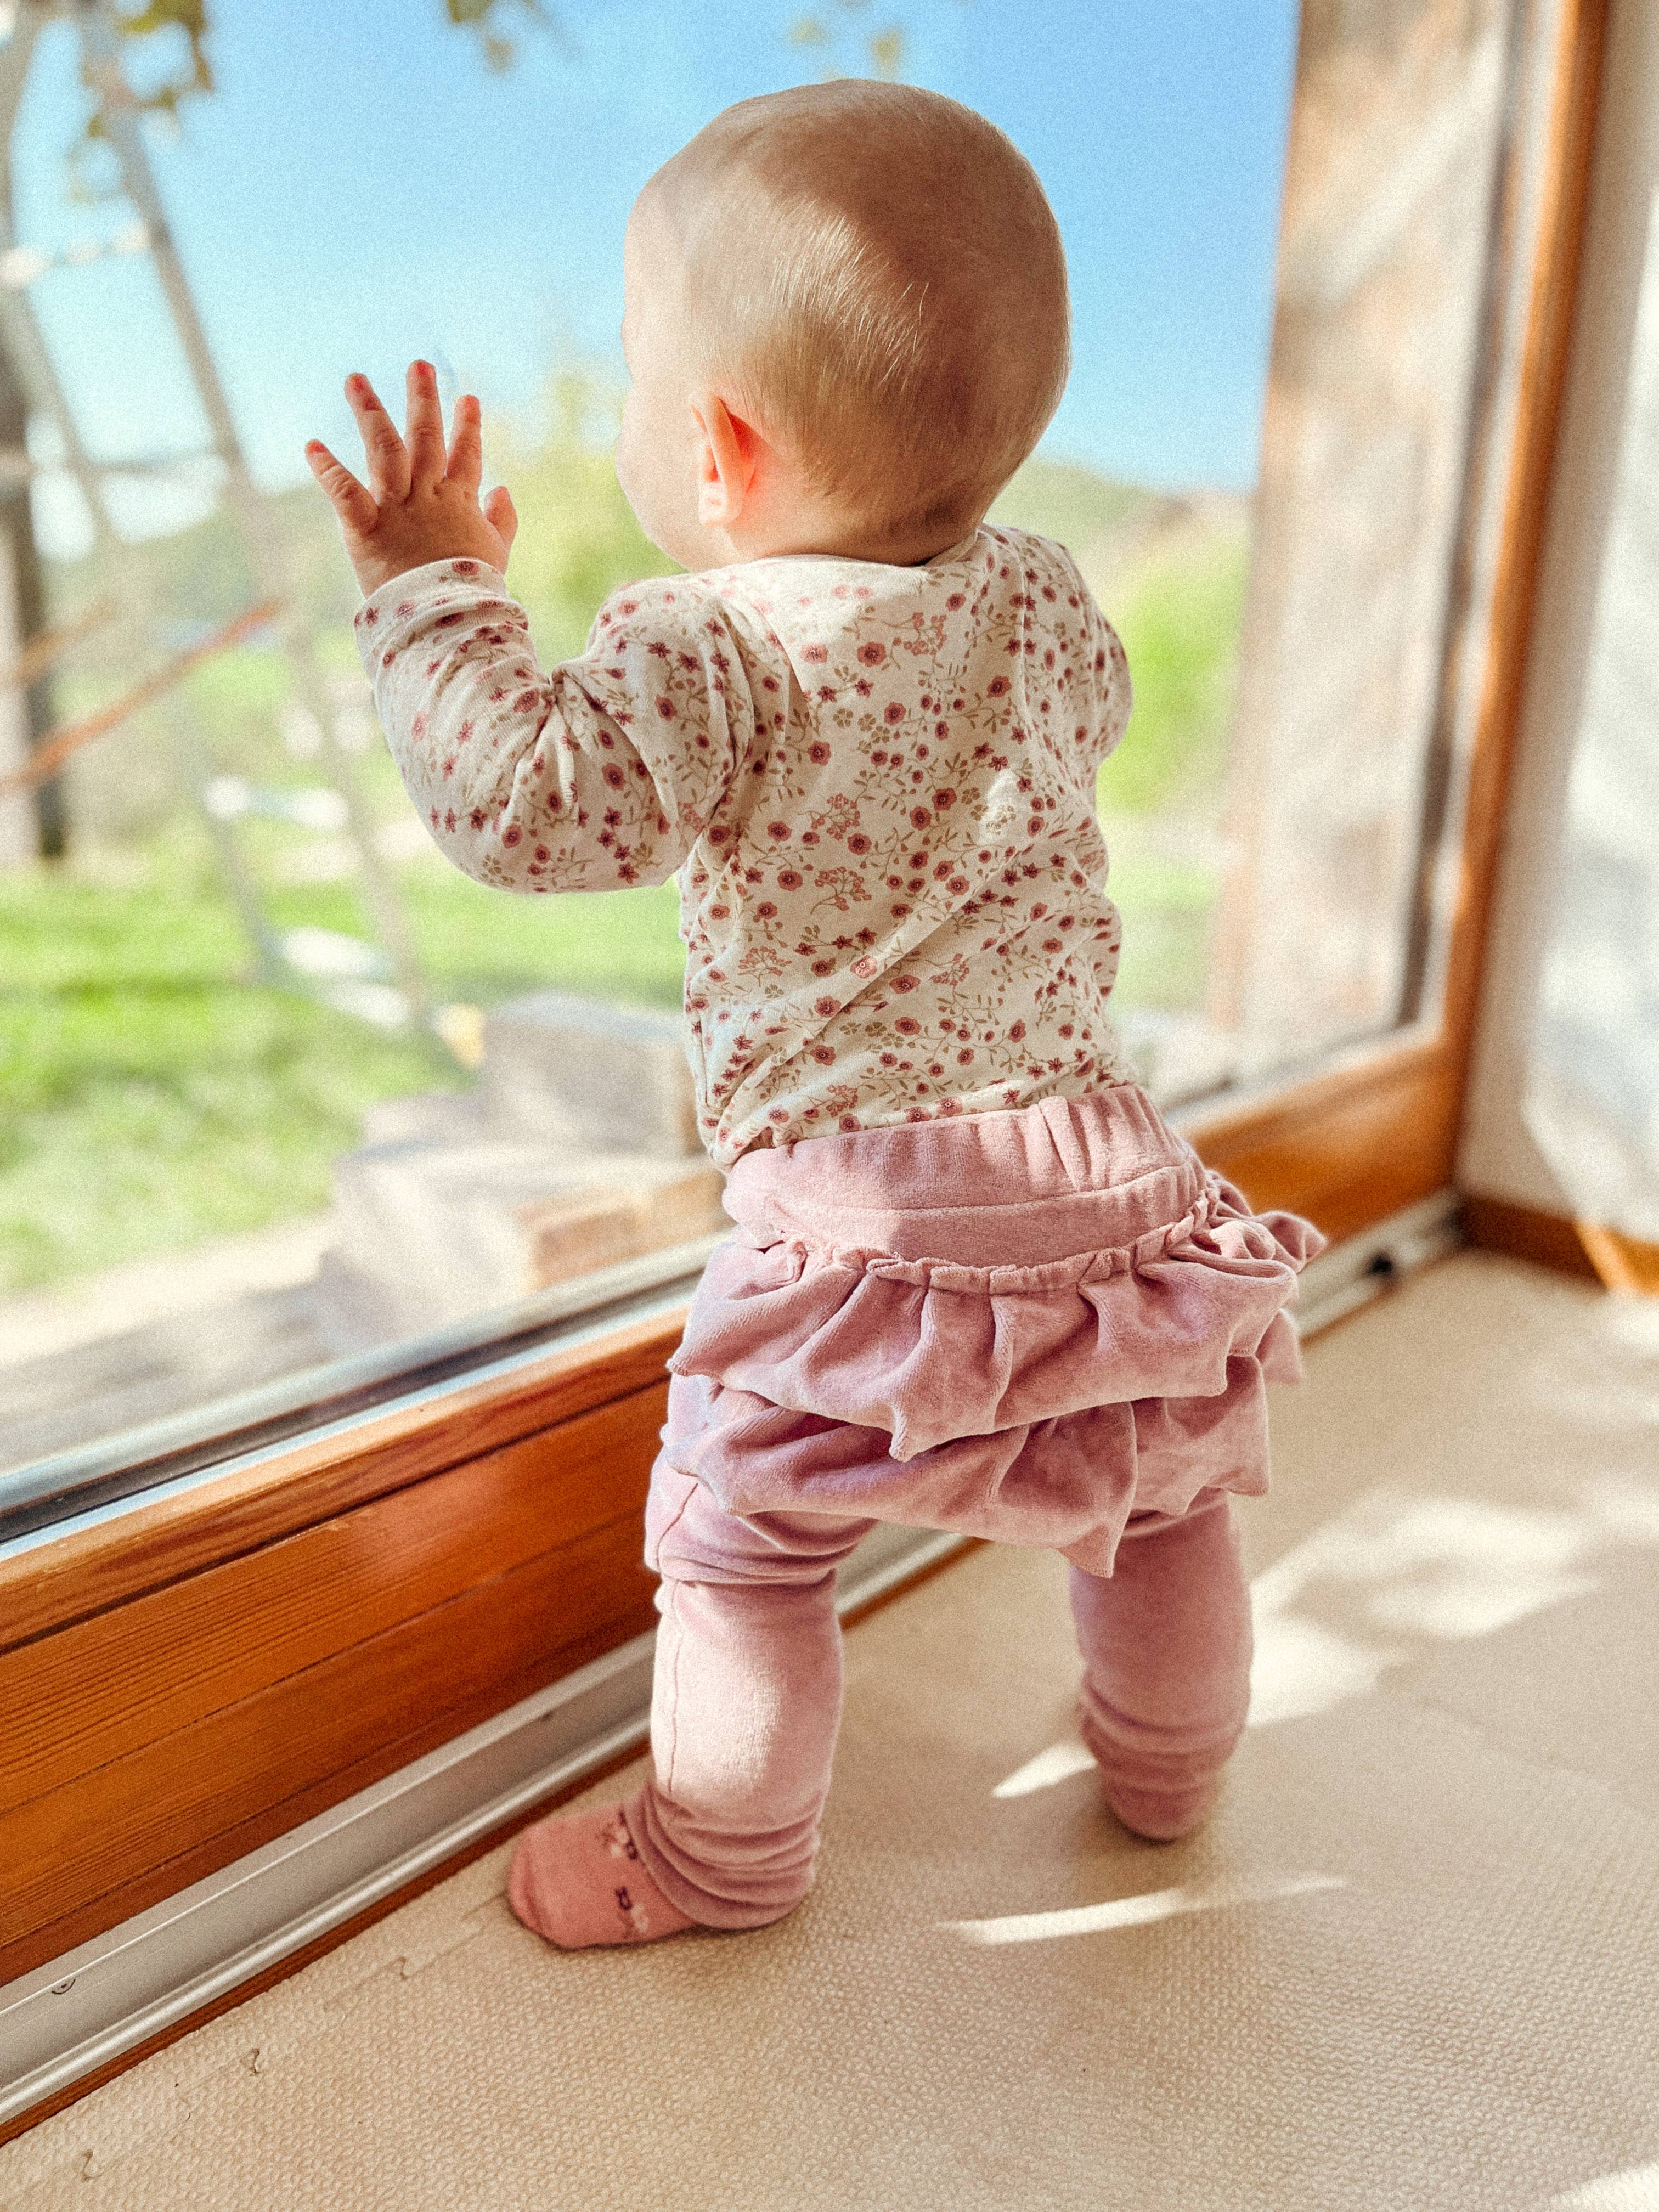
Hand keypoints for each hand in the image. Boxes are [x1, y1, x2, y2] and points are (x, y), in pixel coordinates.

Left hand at [305, 361, 517, 595]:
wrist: (450, 622)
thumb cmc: (473, 594)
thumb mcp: (497, 556)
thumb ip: (502, 521)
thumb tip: (503, 490)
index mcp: (460, 503)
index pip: (466, 456)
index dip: (468, 426)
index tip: (467, 398)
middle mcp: (428, 497)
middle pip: (426, 438)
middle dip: (422, 399)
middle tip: (417, 364)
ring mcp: (398, 509)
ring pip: (384, 450)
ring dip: (369, 412)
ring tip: (355, 379)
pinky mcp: (368, 529)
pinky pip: (345, 493)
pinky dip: (327, 469)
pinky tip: (311, 444)